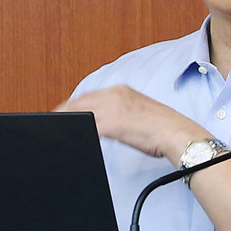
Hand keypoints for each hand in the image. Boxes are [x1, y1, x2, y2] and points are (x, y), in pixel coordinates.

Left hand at [56, 85, 211, 162]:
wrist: (178, 134)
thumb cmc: (163, 129)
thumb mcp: (138, 113)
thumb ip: (118, 114)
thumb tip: (103, 124)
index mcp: (121, 90)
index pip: (86, 97)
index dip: (71, 107)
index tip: (61, 116)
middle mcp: (115, 94)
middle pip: (78, 103)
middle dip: (63, 114)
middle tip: (51, 126)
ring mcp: (113, 108)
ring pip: (80, 114)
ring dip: (67, 124)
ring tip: (55, 134)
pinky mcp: (114, 123)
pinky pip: (88, 127)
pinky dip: (77, 132)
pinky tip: (71, 140)